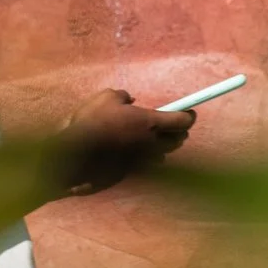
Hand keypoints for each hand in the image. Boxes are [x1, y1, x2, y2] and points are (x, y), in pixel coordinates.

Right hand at [54, 88, 193, 196]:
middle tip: (174, 124)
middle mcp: (152, 143)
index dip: (189, 116)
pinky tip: (138, 150)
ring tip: (156, 138)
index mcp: (150, 122)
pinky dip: (149, 156)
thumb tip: (130, 100)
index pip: (182, 121)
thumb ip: (123, 97)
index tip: (189, 112)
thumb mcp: (107, 98)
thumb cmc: (94, 122)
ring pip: (165, 154)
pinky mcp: (133, 171)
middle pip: (178, 140)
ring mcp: (144, 160)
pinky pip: (149, 163)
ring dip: (165, 146)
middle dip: (179, 131)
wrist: (78, 154)